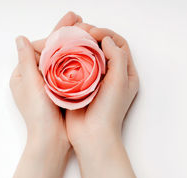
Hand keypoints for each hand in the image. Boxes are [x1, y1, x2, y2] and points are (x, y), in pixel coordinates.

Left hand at [9, 12, 81, 146]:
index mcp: (22, 75)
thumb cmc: (38, 113)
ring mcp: (45, 86)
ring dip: (71, 45)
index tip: (69, 22)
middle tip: (77, 17)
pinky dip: (74, 61)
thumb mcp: (31, 82)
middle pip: (49, 52)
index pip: (37, 48)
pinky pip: (66, 72)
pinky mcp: (57, 93)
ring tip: (85, 29)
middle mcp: (32, 79)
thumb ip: (26, 59)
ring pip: (58, 60)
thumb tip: (20, 38)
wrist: (50, 139)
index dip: (53, 35)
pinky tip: (86, 50)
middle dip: (63, 34)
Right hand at [65, 26, 138, 149]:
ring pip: (87, 57)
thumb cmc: (109, 112)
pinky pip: (74, 68)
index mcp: (125, 73)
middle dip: (91, 37)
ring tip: (68, 41)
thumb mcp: (120, 81)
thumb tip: (104, 39)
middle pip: (102, 48)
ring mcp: (93, 81)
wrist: (92, 136)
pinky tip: (62, 55)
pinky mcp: (78, 87)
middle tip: (78, 33)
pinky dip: (69, 59)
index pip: (118, 44)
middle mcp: (110, 76)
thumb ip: (116, 57)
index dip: (106, 33)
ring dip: (79, 47)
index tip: (92, 32)